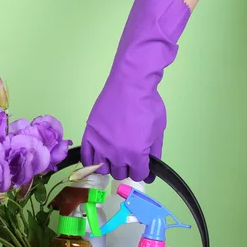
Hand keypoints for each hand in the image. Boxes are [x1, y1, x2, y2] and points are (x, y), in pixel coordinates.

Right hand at [81, 0, 190, 182]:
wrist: (132, 72)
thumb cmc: (148, 96)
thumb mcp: (159, 125)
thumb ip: (154, 147)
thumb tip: (150, 163)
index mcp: (135, 150)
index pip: (140, 175)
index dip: (143, 170)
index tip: (143, 164)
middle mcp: (116, 149)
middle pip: (121, 173)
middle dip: (127, 166)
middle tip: (130, 157)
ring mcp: (101, 139)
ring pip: (104, 166)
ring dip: (110, 162)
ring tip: (115, 152)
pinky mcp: (91, 129)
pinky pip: (87, 153)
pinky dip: (92, 155)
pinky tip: (98, 150)